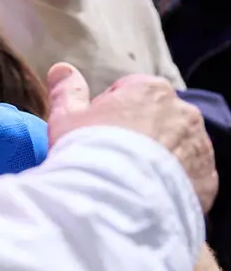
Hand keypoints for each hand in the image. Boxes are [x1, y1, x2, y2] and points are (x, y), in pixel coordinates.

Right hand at [47, 62, 216, 211]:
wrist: (116, 202)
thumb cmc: (88, 152)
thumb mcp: (66, 119)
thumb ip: (67, 91)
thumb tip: (62, 69)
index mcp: (150, 90)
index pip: (129, 92)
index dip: (108, 113)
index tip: (95, 134)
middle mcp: (184, 112)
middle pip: (157, 119)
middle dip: (139, 134)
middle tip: (112, 159)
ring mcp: (200, 146)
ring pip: (177, 147)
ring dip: (159, 158)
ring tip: (130, 181)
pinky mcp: (208, 179)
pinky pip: (190, 176)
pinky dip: (173, 183)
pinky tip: (149, 196)